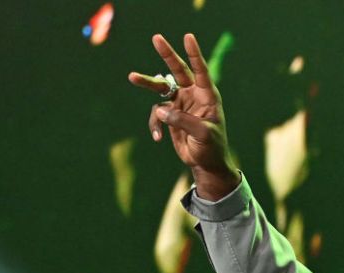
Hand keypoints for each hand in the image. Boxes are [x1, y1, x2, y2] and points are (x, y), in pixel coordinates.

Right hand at [128, 33, 239, 199]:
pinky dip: (154, 124)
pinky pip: (156, 114)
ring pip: (161, 87)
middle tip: (157, 38)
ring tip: (132, 77)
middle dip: (167, 54)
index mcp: (208, 97)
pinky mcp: (170, 115)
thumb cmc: (211, 147)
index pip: (201, 72)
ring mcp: (180, 103)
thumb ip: (183, 120)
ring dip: (147, 82)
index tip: (188, 38)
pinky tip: (158, 138)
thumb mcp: (203, 134)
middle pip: (178, 71)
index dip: (194, 55)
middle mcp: (194, 96)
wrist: (205, 163)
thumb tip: (161, 110)